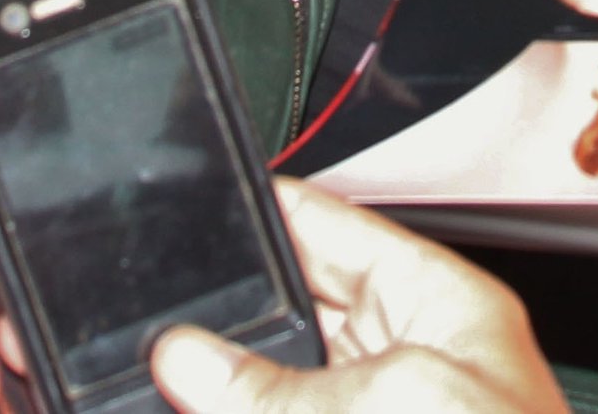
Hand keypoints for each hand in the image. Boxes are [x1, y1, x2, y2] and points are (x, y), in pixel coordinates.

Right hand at [149, 181, 571, 413]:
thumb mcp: (396, 402)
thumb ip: (281, 386)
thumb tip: (189, 357)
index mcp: (443, 312)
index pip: (345, 232)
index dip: (277, 215)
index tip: (210, 204)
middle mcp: (410, 367)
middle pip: (299, 318)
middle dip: (230, 316)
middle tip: (154, 316)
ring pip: (278, 388)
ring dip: (222, 387)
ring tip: (155, 378)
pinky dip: (238, 409)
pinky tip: (189, 406)